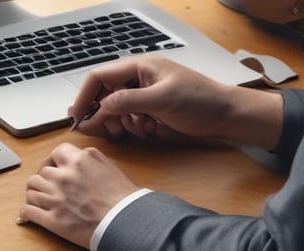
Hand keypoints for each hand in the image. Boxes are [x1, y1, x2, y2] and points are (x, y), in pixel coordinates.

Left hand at [18, 143, 138, 248]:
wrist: (124, 223)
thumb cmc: (123, 199)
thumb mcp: (110, 167)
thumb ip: (90, 160)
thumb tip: (80, 160)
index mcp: (79, 161)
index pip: (57, 152)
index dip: (54, 160)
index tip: (55, 166)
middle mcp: (64, 176)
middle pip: (42, 172)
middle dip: (44, 179)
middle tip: (48, 185)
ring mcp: (55, 197)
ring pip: (31, 189)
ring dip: (34, 193)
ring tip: (38, 198)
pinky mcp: (52, 219)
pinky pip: (28, 211)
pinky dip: (25, 212)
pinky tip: (27, 214)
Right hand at [71, 55, 281, 148]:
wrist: (227, 117)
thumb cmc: (201, 100)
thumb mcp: (162, 98)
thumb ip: (129, 100)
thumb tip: (101, 106)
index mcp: (139, 67)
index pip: (99, 77)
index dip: (85, 96)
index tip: (77, 117)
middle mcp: (138, 80)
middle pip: (104, 96)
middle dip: (106, 115)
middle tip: (114, 129)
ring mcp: (144, 96)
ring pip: (116, 112)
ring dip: (122, 124)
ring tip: (140, 129)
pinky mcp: (151, 112)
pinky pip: (130, 122)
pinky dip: (135, 130)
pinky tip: (150, 131)